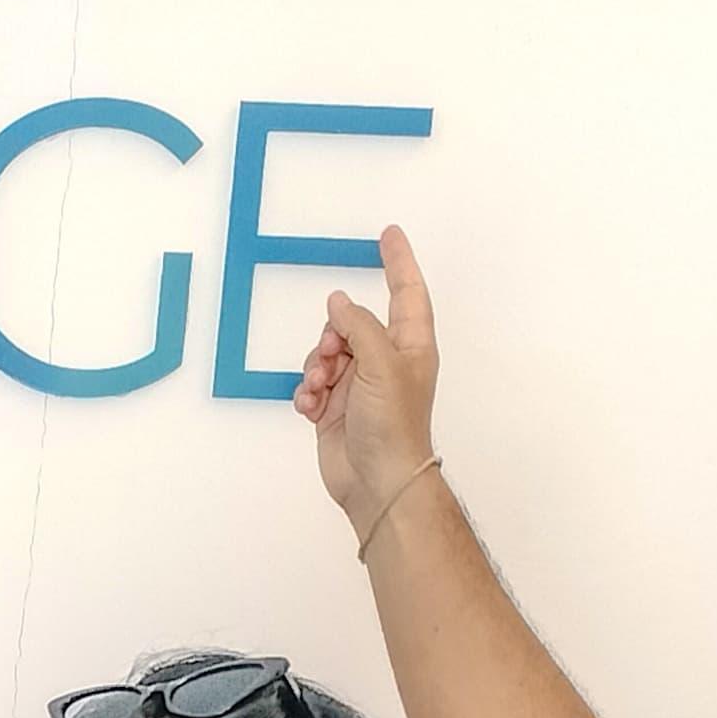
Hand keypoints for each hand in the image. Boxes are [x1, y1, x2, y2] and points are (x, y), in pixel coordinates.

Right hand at [289, 219, 438, 538]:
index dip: (398, 262)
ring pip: (326, 353)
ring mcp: (359, 385)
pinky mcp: (335, 408)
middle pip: (351, 324)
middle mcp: (385, 361)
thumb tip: (339, 304)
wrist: (376, 482)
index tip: (388, 234)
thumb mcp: (381, 364)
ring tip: (320, 389)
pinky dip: (306, 392)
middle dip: (333, 335)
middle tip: (333, 357)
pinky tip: (311, 407)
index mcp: (410, 346)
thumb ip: (359, 326)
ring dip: (315, 367)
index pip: (406, 293)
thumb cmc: (394, 426)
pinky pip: (312, 384)